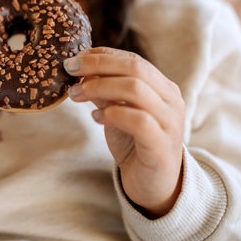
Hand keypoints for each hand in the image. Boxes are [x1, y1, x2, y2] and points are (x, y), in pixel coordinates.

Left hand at [65, 47, 184, 217]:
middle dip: (98, 65)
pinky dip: (112, 114)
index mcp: (162, 87)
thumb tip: (79, 69)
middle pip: (135, 68)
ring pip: (135, 90)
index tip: (74, 59)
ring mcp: (170, 122)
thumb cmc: (134, 143)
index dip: (102, 55)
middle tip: (70, 70)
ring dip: (99, 87)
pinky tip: (96, 117)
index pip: (132, 59)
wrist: (154, 185)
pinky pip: (138, 120)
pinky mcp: (162, 145)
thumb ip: (104, 90)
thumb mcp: (116, 110)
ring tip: (76, 95)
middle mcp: (171, 101)